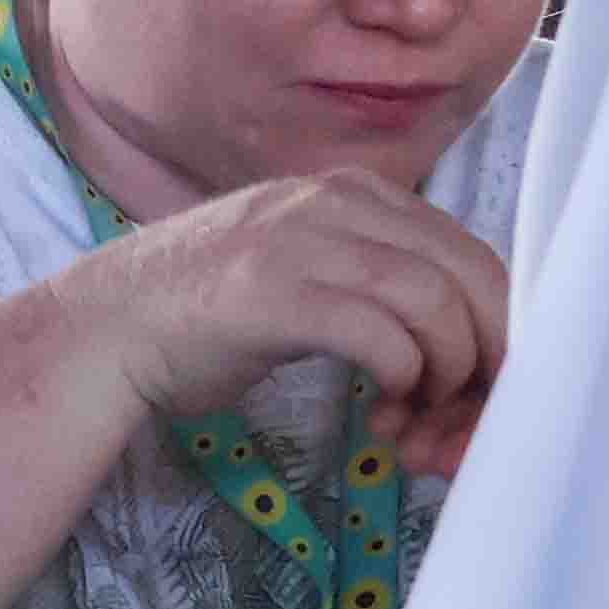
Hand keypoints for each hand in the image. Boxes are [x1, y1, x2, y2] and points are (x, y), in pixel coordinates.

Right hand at [69, 171, 512, 477]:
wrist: (108, 329)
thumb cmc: (210, 315)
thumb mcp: (307, 267)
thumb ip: (376, 277)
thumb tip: (464, 331)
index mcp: (352, 192)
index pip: (470, 250)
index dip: (500, 324)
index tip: (492, 382)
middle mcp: (334, 203)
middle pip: (467, 273)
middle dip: (489, 353)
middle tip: (472, 411)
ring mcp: (302, 244)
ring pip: (434, 303)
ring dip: (447, 374)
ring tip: (417, 416)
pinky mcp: (275, 296)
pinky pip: (382, 335)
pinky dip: (403, 379)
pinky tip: (383, 409)